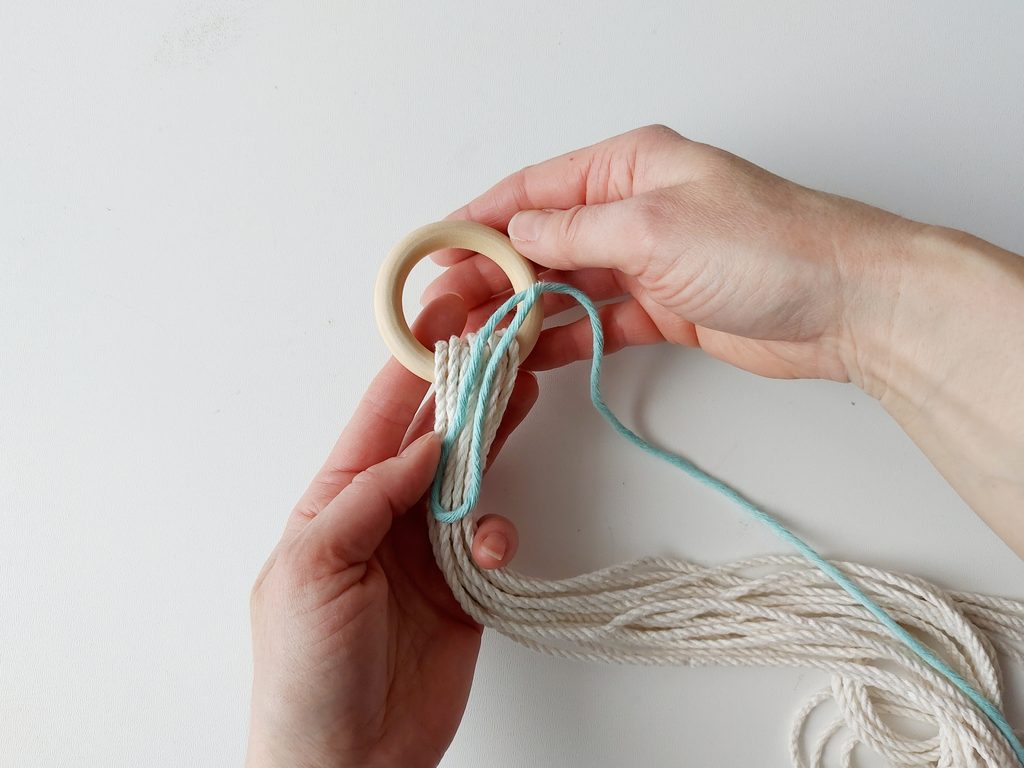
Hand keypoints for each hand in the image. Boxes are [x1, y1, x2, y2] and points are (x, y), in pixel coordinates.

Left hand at [247, 294, 535, 767]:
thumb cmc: (304, 673)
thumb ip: (365, 499)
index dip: (414, 361)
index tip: (448, 314)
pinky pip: (491, 537)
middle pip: (435, 434)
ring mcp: (425, 549)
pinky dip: (500, 532)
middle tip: (506, 337)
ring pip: (470, 475)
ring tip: (526, 392)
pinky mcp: (463, 586)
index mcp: (336, 501)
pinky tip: (493, 545)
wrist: (347, 764)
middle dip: (469, 386)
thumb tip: (420, 446)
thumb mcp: (310, 570)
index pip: (381, 416)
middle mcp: (383, 515)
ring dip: (496, 439)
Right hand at [424, 124, 911, 382]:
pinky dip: (563, 336)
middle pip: (543, 241)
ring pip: (565, 284)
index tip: (436, 250)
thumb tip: (515, 236)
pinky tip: (528, 355)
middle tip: (446, 306)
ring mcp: (649, 261)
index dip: (479, 220)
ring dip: (521, 310)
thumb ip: (574, 233)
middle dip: (491, 273)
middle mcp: (634, 209)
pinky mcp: (666, 308)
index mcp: (629, 166)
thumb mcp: (652, 225)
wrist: (846, 303)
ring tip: (475, 336)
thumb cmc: (767, 244)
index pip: (534, 190)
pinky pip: (597, 321)